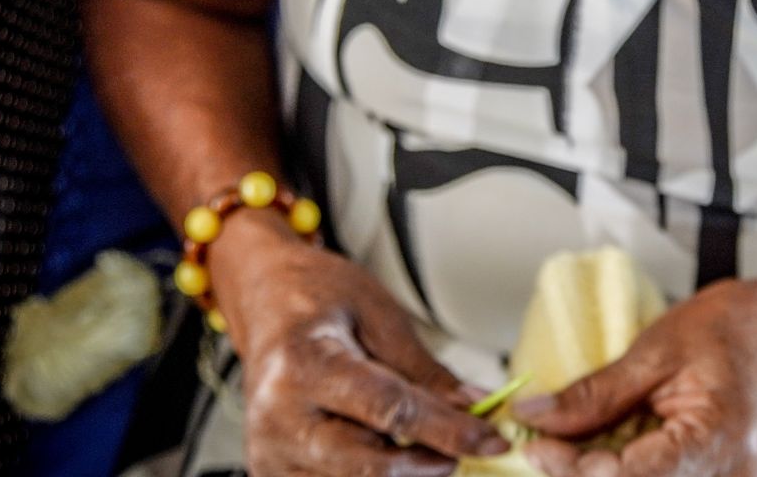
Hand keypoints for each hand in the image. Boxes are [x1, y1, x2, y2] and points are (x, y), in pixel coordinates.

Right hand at [209, 209, 510, 475]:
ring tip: (426, 443)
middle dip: (429, 460)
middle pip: (372, 464)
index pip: (390, 411)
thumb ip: (425, 370)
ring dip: (403, 469)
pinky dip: (373, 473)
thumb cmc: (316, 297)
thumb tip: (473, 407)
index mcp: (303, 363)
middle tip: (464, 446)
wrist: (266, 301)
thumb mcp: (379, 314)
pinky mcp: (271, 470)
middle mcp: (277, 415)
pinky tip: (390, 449)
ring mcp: (270, 450)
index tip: (490, 440)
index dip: (448, 431)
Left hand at [513, 278, 756, 476]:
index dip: (568, 468)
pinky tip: (611, 449)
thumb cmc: (747, 329)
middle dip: (579, 474)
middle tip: (548, 441)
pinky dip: (627, 471)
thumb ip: (595, 394)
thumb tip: (536, 417)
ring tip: (580, 440)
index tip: (534, 442)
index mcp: (716, 442)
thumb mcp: (659, 348)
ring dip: (601, 474)